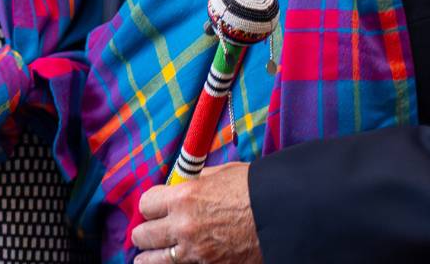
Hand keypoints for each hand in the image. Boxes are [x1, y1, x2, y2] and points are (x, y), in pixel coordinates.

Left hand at [131, 163, 261, 263]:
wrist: (286, 217)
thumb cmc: (257, 191)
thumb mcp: (223, 175)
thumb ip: (197, 181)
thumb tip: (184, 182)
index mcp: (183, 198)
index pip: (145, 204)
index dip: (151, 206)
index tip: (156, 210)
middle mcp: (183, 226)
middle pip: (143, 235)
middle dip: (147, 233)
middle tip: (153, 234)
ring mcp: (196, 253)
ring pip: (151, 261)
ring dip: (152, 257)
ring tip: (153, 256)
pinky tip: (180, 261)